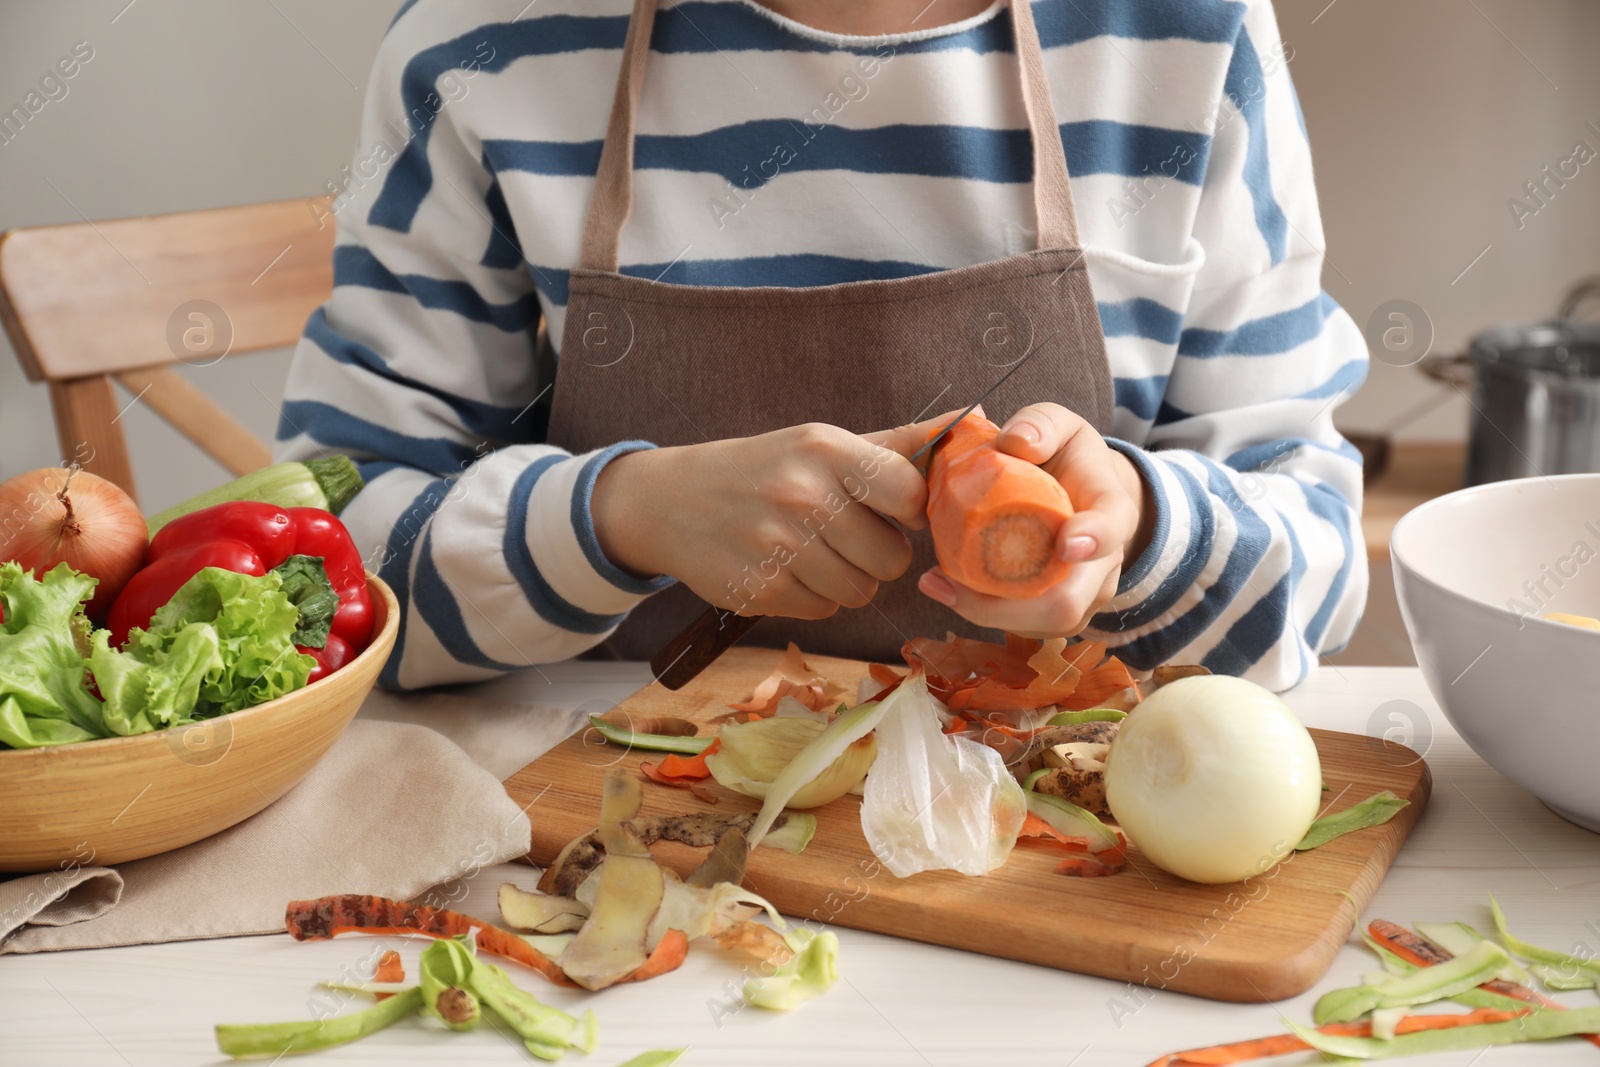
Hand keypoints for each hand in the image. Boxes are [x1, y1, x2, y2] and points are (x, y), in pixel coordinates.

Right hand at [591, 412, 963, 619]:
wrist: (668, 502)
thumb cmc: (762, 470)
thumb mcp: (820, 444)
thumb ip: (895, 446)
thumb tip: (968, 423)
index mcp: (825, 450)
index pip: (909, 492)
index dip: (909, 510)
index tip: (891, 509)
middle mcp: (802, 495)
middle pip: (891, 557)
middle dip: (877, 554)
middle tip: (846, 535)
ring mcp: (779, 546)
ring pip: (861, 591)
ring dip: (847, 580)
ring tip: (815, 552)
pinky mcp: (761, 589)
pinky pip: (825, 610)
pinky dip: (814, 597)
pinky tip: (787, 569)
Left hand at [916, 403, 1153, 637]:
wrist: (1084, 496)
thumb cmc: (1068, 458)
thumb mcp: (1061, 426)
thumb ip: (1041, 424)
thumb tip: (1016, 443)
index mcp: (1111, 509)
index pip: (1113, 527)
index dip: (1094, 538)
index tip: (1067, 544)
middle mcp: (1104, 563)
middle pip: (1067, 602)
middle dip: (1006, 604)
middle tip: (945, 579)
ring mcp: (1084, 596)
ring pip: (1040, 624)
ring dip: (984, 612)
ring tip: (936, 582)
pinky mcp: (1056, 614)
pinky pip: (1023, 626)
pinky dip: (983, 612)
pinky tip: (949, 588)